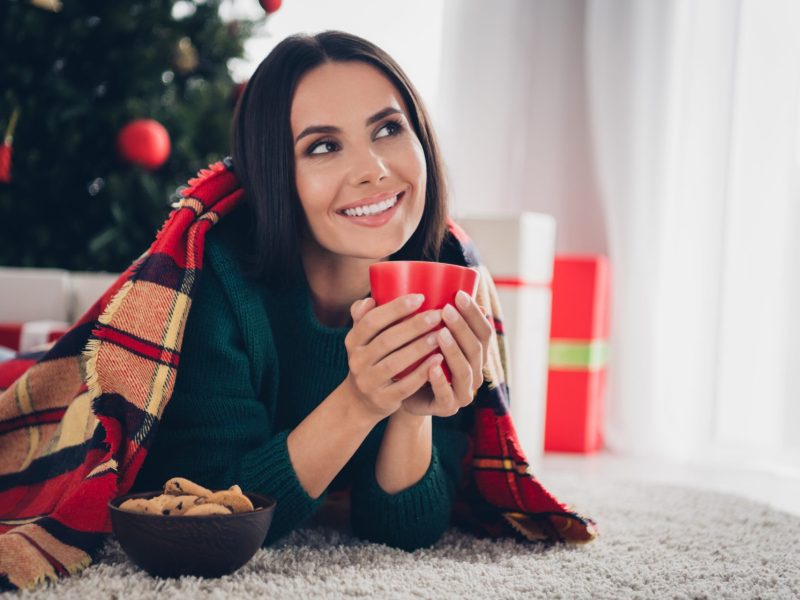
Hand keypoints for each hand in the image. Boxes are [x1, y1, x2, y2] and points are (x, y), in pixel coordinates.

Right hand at [343, 293, 445, 419]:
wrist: (361, 401)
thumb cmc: (370, 359)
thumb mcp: (361, 339)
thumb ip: (364, 317)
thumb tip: (371, 298)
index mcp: (353, 341)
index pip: (372, 321)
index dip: (395, 308)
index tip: (420, 298)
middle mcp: (357, 361)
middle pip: (386, 340)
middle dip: (413, 326)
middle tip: (437, 315)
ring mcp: (368, 382)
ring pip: (395, 363)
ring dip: (419, 348)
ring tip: (440, 335)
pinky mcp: (383, 399)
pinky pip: (404, 386)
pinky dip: (422, 373)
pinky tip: (438, 361)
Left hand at [401, 290, 493, 416]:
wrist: (401, 393)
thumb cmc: (416, 359)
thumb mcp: (424, 336)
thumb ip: (432, 317)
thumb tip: (434, 286)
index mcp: (475, 353)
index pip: (483, 331)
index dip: (474, 313)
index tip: (458, 294)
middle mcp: (475, 372)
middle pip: (476, 349)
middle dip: (462, 328)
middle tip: (446, 309)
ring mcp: (463, 392)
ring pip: (465, 370)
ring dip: (453, 350)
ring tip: (439, 334)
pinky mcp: (447, 407)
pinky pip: (446, 394)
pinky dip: (439, 380)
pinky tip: (430, 366)